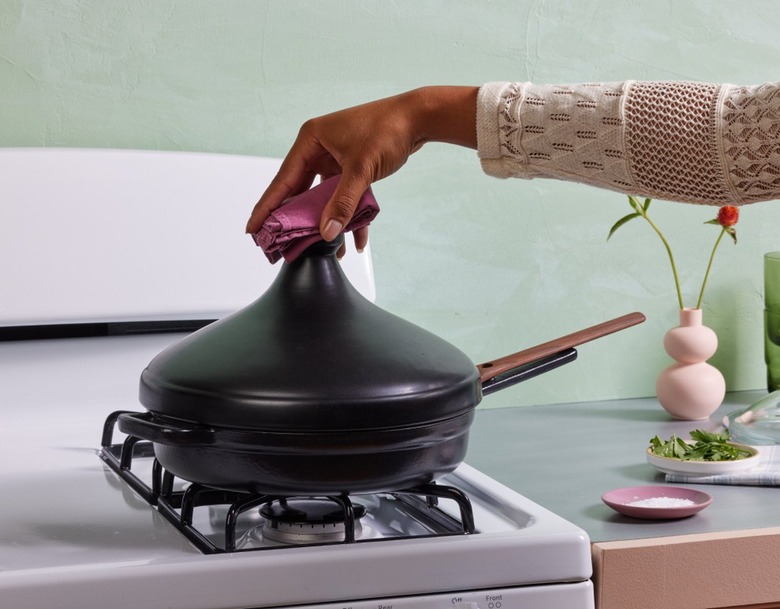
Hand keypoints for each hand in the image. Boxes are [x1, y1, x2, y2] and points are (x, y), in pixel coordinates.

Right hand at [246, 86, 478, 253]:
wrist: (419, 118)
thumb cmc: (388, 130)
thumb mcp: (361, 169)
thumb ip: (343, 203)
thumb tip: (326, 232)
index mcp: (311, 140)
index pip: (283, 180)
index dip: (267, 207)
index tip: (252, 228)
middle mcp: (318, 148)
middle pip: (300, 191)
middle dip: (297, 220)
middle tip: (282, 244)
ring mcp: (335, 158)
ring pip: (323, 197)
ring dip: (326, 222)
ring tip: (323, 249)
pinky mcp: (351, 167)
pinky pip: (343, 196)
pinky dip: (348, 215)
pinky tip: (356, 238)